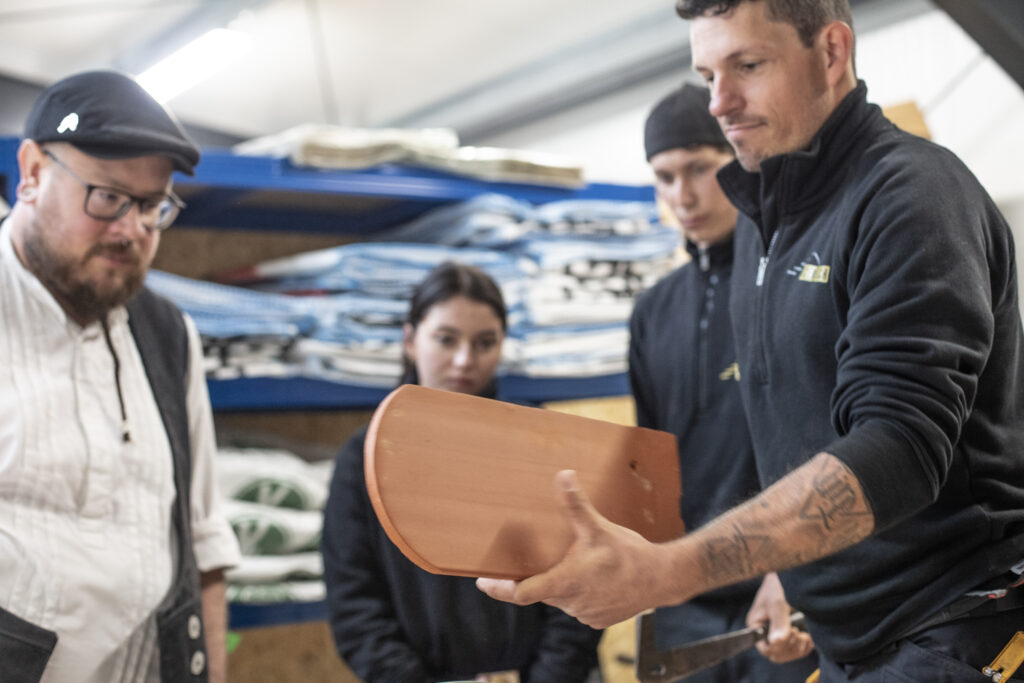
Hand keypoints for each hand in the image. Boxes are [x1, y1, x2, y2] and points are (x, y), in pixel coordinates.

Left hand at [476, 470, 678, 627]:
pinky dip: (580, 591)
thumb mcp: (598, 527)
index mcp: (564, 584)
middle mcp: (570, 603)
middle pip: (541, 592)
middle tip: (532, 558)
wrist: (663, 579)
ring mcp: (585, 614)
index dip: (498, 589)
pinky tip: (592, 575)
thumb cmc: (629, 555)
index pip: (520, 593)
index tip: (482, 583)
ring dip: (562, 582)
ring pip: (562, 597)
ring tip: (573, 562)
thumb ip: (576, 504)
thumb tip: (563, 475)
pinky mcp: (598, 619)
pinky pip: (580, 605)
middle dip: (536, 576)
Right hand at [746, 572, 814, 662]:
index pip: (765, 649)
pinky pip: (800, 650)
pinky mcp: (794, 633)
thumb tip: (778, 642)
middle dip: (789, 647)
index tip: (787, 635)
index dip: (777, 648)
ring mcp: (782, 634)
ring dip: (799, 647)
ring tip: (803, 633)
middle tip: (797, 632)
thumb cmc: (778, 585)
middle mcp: (768, 633)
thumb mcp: (777, 602)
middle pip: (778, 655)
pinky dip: (806, 647)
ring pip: (790, 654)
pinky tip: (809, 637)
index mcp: (757, 626)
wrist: (791, 574)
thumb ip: (778, 622)